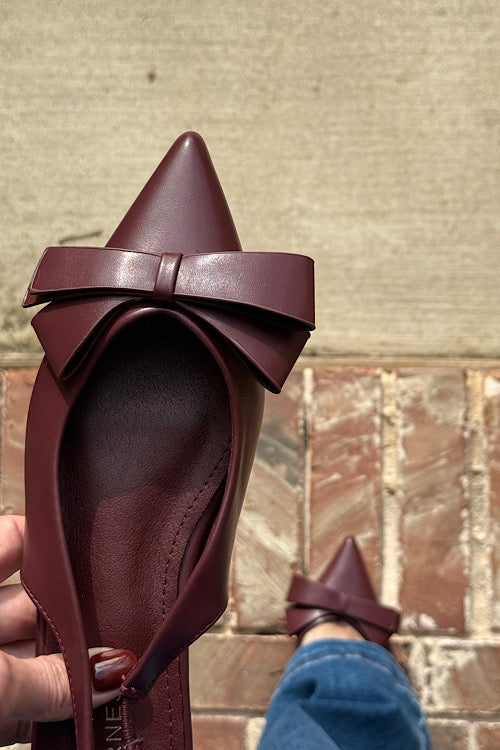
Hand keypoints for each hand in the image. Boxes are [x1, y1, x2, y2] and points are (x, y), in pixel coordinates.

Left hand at [0, 515, 134, 745]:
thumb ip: (49, 679)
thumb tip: (114, 673)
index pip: (20, 539)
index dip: (62, 544)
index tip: (108, 549)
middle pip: (36, 605)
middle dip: (80, 620)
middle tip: (127, 630)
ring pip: (31, 657)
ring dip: (71, 672)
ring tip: (118, 678)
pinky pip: (20, 702)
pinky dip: (49, 710)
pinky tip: (86, 716)